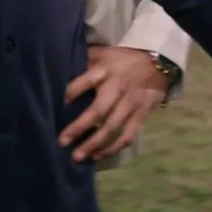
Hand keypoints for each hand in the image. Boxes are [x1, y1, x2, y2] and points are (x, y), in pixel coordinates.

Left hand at [59, 46, 168, 162]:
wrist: (158, 63)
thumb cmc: (122, 60)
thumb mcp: (102, 53)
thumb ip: (84, 61)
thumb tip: (58, 70)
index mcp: (105, 70)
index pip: (84, 82)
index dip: (69, 95)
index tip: (54, 108)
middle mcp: (117, 88)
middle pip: (98, 110)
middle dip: (79, 127)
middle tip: (62, 142)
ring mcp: (131, 103)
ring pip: (112, 127)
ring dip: (94, 144)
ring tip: (77, 157)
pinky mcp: (141, 115)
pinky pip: (128, 135)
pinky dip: (113, 148)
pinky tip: (98, 155)